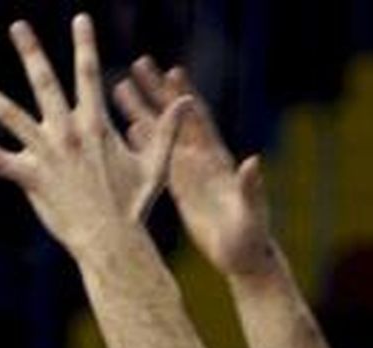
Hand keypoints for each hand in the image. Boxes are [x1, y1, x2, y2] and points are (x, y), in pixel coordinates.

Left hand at [0, 15, 190, 254]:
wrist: (112, 240)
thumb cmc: (134, 206)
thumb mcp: (155, 165)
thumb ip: (167, 131)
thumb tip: (186, 101)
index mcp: (96, 124)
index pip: (89, 74)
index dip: (85, 44)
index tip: (80, 19)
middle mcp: (69, 132)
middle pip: (44, 82)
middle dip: (31, 51)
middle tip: (18, 25)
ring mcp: (47, 153)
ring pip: (10, 115)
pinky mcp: (31, 177)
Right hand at [113, 58, 276, 278]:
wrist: (243, 257)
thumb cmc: (251, 237)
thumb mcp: (252, 212)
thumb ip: (251, 186)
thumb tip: (252, 161)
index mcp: (218, 162)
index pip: (199, 121)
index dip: (186, 97)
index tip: (171, 70)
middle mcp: (202, 161)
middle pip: (176, 118)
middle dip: (157, 91)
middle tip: (137, 65)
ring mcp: (191, 173)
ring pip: (162, 136)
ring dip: (142, 111)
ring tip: (120, 89)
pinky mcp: (181, 189)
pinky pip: (158, 161)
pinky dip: (144, 143)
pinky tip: (127, 129)